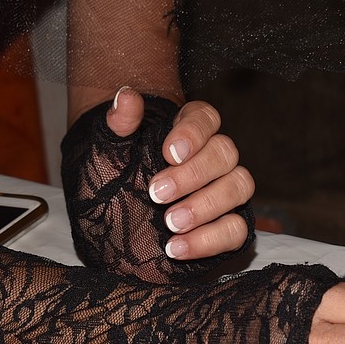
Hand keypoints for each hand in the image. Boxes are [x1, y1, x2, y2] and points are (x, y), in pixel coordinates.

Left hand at [107, 88, 254, 259]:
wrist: (106, 229)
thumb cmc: (109, 183)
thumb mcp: (104, 152)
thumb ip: (118, 124)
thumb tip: (126, 95)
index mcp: (186, 132)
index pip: (206, 118)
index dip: (193, 133)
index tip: (168, 153)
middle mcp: (211, 160)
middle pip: (226, 153)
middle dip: (193, 174)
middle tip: (156, 194)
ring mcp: (223, 194)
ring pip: (240, 187)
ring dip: (206, 206)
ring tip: (169, 223)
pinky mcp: (226, 227)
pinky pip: (236, 230)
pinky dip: (210, 239)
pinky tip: (176, 248)